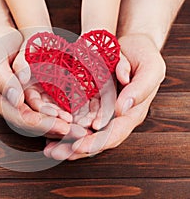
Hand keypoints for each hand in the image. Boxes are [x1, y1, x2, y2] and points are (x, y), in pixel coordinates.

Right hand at [12, 30, 73, 123]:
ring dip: (58, 124)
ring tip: (77, 129)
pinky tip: (73, 116)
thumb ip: (3, 80)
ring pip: (41, 118)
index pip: (18, 117)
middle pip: (32, 123)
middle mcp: (10, 105)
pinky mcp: (34, 95)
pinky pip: (47, 107)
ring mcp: (23, 101)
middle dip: (53, 128)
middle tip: (73, 131)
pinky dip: (59, 113)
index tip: (57, 123)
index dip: (38, 123)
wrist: (3, 39)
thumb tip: (15, 100)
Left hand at [44, 34, 165, 159]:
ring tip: (48, 149)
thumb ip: (140, 89)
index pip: (114, 133)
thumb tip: (123, 109)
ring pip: (84, 132)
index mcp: (132, 112)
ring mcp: (103, 111)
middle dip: (75, 149)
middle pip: (96, 139)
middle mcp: (116, 116)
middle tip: (54, 153)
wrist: (134, 46)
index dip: (96, 142)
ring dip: (66, 141)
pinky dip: (65, 126)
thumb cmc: (144, 56)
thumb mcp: (150, 68)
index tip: (77, 147)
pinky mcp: (92, 103)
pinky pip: (77, 118)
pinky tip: (50, 131)